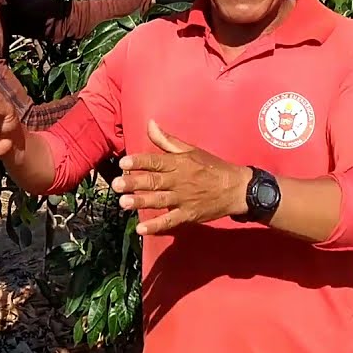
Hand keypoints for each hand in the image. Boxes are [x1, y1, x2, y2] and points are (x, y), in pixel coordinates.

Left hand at [112, 119, 251, 234]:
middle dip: (134, 183)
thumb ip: (167, 140)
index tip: (124, 162)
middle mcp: (179, 180)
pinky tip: (140, 228)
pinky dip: (156, 226)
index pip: (156, 161)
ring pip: (159, 200)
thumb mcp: (191, 150)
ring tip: (123, 203)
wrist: (236, 188)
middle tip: (116, 184)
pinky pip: (170, 221)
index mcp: (179, 163)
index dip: (139, 161)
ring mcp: (183, 199)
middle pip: (154, 181)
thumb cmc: (211, 167)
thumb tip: (150, 123)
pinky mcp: (188, 215)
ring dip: (140, 202)